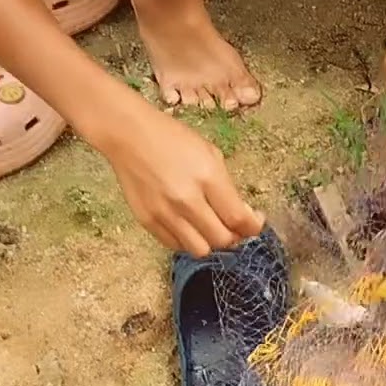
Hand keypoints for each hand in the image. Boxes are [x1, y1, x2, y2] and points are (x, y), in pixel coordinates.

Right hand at [101, 106, 263, 256]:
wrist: (130, 135)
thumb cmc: (174, 139)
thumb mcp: (211, 154)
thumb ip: (227, 187)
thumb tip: (241, 214)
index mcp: (208, 178)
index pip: (238, 219)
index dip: (253, 226)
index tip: (255, 220)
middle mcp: (186, 200)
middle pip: (222, 240)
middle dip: (235, 236)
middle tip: (234, 225)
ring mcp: (164, 214)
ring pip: (200, 250)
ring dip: (211, 242)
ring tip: (211, 228)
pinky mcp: (147, 221)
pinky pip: (174, 245)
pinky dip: (187, 240)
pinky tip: (189, 225)